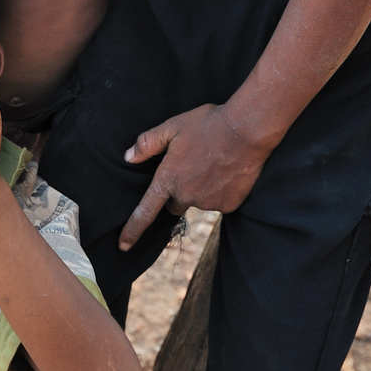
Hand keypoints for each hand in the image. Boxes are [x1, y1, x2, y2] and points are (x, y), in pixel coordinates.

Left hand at [118, 103, 273, 249]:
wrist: (247, 130)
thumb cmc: (208, 124)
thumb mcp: (173, 126)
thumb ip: (147, 143)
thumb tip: (129, 157)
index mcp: (168, 179)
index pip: (145, 211)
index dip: (132, 230)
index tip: (123, 245)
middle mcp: (186, 196)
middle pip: (174, 205)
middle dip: (178, 193)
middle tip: (190, 167)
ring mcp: (209, 203)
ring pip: (199, 202)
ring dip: (202, 189)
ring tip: (214, 162)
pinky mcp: (229, 205)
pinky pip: (220, 202)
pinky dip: (221, 191)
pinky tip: (228, 171)